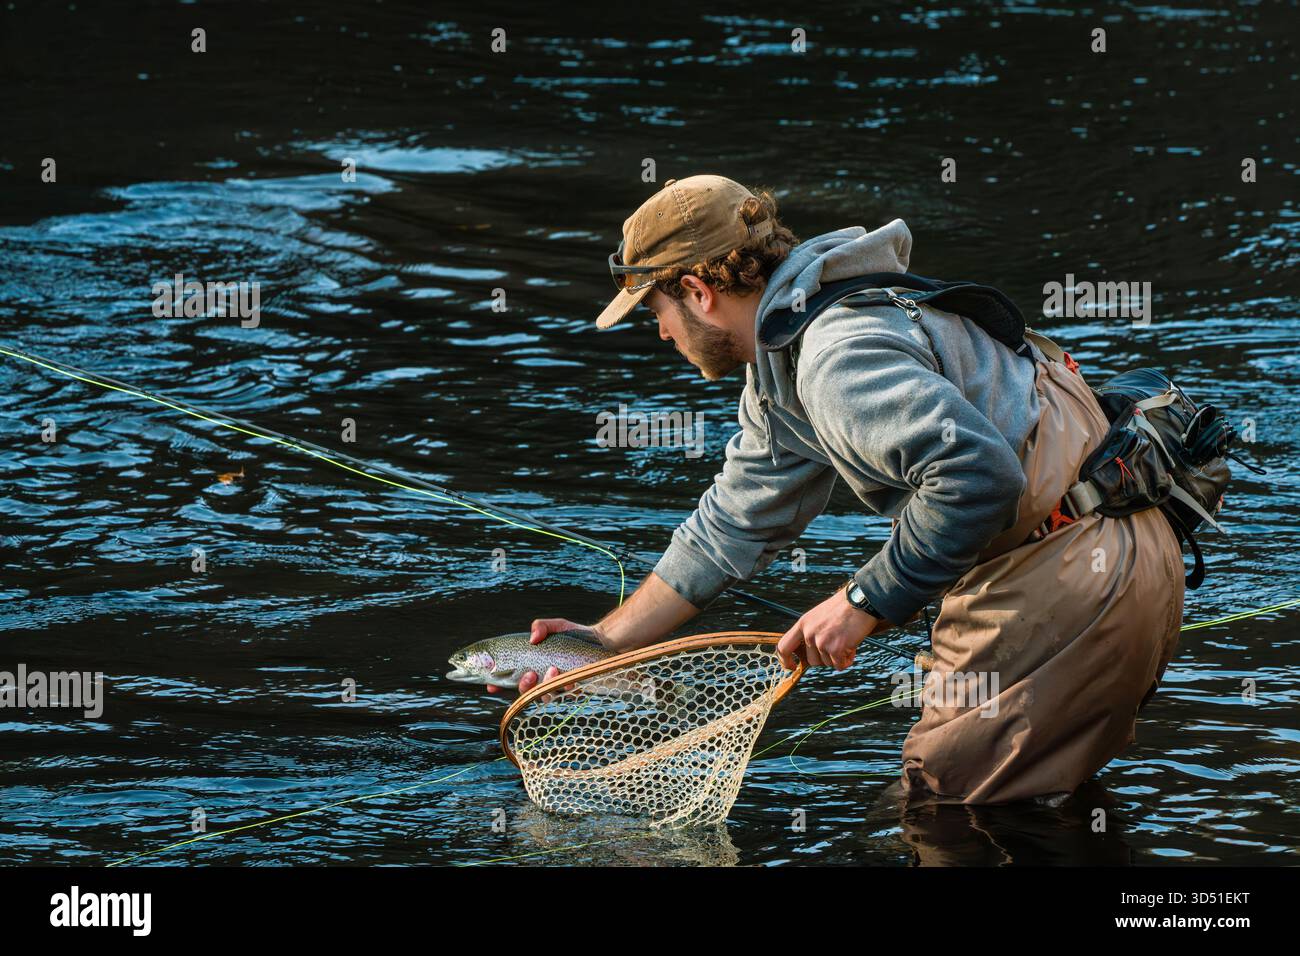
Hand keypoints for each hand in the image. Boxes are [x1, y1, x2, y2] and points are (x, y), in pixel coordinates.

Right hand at [484, 617, 603, 695]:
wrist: (599, 641)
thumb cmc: (573, 634)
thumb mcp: (555, 625)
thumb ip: (541, 626)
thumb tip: (533, 638)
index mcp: (532, 665)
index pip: (510, 678)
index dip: (498, 684)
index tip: (491, 685)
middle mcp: (541, 678)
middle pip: (524, 691)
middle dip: (523, 686)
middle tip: (529, 674)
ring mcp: (556, 686)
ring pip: (543, 695)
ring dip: (544, 685)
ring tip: (553, 670)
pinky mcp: (572, 689)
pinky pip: (564, 694)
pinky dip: (563, 686)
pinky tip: (567, 677)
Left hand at [777, 588, 880, 670]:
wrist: (861, 600)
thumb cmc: (844, 607)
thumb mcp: (819, 615)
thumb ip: (812, 631)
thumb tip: (811, 653)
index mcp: (803, 624)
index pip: (784, 647)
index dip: (785, 660)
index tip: (792, 667)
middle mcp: (809, 634)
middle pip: (812, 661)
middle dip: (825, 658)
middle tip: (837, 645)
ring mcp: (821, 642)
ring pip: (827, 663)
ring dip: (838, 657)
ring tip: (847, 641)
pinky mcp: (835, 649)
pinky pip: (839, 665)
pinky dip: (847, 660)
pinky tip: (853, 647)